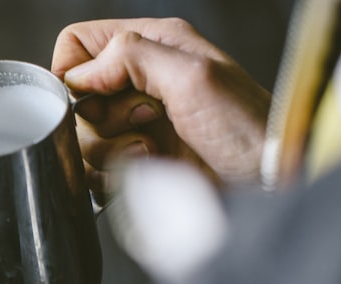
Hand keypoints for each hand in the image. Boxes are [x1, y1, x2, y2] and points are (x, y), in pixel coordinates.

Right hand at [51, 18, 270, 197]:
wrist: (266, 181)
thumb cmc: (246, 127)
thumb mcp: (193, 75)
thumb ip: (132, 57)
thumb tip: (81, 74)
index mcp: (153, 46)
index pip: (79, 44)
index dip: (74, 71)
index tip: (93, 95)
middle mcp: (140, 83)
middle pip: (75, 99)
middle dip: (102, 118)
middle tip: (146, 120)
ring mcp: (136, 126)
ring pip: (83, 139)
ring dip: (112, 150)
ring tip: (154, 149)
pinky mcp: (135, 163)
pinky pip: (95, 172)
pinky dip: (112, 178)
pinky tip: (148, 169)